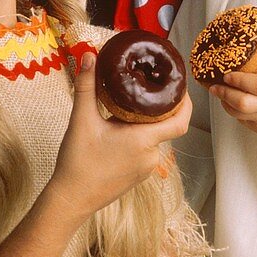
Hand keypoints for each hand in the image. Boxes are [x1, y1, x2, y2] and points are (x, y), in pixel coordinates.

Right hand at [52, 52, 193, 213]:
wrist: (70, 200)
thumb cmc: (77, 162)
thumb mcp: (81, 120)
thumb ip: (86, 86)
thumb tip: (89, 56)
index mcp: (144, 140)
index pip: (180, 121)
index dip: (186, 103)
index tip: (180, 86)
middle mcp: (151, 156)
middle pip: (165, 126)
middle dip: (159, 107)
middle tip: (149, 86)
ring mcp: (145, 169)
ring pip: (153, 138)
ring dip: (146, 123)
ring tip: (132, 104)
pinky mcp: (137, 176)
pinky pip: (145, 150)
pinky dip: (139, 137)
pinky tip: (122, 128)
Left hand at [209, 22, 256, 155]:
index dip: (240, 80)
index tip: (228, 72)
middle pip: (245, 104)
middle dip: (225, 93)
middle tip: (214, 83)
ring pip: (240, 115)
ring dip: (225, 102)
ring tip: (218, 90)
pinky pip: (243, 121)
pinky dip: (234, 110)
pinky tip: (230, 99)